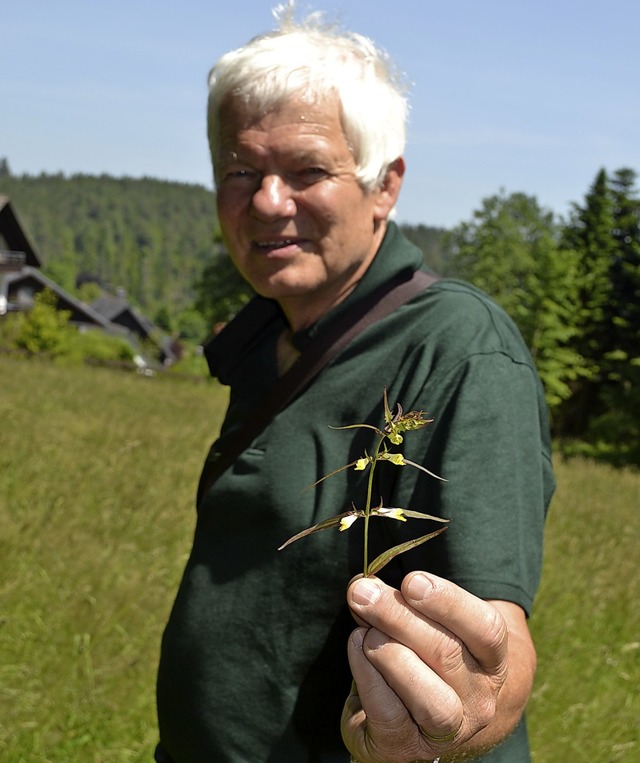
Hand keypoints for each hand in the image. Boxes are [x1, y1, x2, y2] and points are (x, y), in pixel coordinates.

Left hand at [342, 571, 522, 762]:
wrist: (416, 717)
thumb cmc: (421, 654)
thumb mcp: (421, 622)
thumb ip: (398, 602)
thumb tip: (364, 587)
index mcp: (491, 660)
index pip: (487, 629)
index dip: (448, 602)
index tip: (412, 581)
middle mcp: (479, 700)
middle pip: (447, 654)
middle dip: (398, 616)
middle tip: (363, 592)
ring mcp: (447, 731)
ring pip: (428, 697)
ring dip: (388, 652)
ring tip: (365, 631)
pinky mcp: (405, 748)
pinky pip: (388, 713)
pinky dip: (366, 674)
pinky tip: (357, 649)